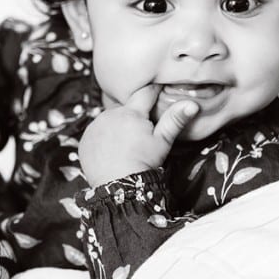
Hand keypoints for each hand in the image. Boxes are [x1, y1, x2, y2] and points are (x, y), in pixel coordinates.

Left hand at [78, 84, 199, 185]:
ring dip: (117, 124)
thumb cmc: (144, 162)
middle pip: (125, 107)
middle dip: (133, 114)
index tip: (159, 95)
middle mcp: (110, 114)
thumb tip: (193, 104)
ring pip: (110, 118)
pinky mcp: (85, 138)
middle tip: (140, 132)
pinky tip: (112, 149)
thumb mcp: (162, 141)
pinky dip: (103, 136)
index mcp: (131, 112)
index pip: (146, 93)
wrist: (118, 185)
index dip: (154, 93)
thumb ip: (175, 119)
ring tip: (125, 142)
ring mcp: (95, 126)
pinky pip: (97, 131)